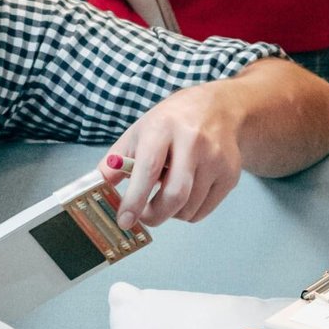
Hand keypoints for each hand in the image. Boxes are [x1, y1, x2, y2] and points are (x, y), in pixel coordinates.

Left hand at [107, 84, 244, 229]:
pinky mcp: (230, 174)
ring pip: (189, 208)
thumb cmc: (172, 122)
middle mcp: (193, 141)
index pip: (149, 169)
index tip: (124, 220)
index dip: (135, 199)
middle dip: (154, 215)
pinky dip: (188, 212)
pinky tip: (185, 192)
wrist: (218, 109)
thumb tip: (97, 187)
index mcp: (164, 127)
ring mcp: (216, 159)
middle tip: (143, 217)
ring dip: (171, 213)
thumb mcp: (140, 131)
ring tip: (166, 193)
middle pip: (175, 194)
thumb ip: (116, 160)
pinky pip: (203, 210)